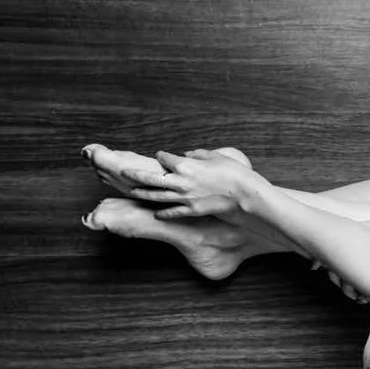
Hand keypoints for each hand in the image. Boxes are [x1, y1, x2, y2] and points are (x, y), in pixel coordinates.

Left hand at [119, 149, 267, 219]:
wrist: (246, 195)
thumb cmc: (235, 173)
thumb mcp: (217, 156)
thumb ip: (200, 154)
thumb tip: (190, 154)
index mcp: (186, 165)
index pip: (165, 159)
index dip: (161, 156)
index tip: (160, 155)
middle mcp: (181, 182)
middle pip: (152, 178)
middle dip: (136, 175)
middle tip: (123, 172)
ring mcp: (186, 198)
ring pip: (158, 196)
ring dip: (143, 193)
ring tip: (132, 191)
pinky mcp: (193, 210)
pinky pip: (174, 212)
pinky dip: (164, 213)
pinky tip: (156, 213)